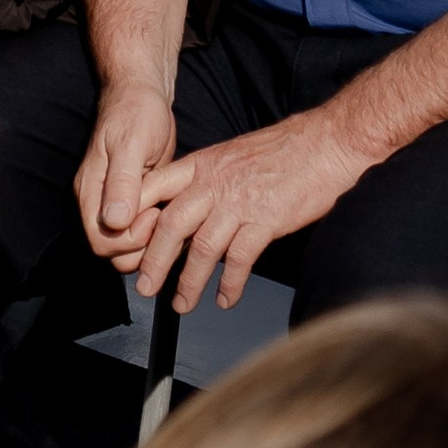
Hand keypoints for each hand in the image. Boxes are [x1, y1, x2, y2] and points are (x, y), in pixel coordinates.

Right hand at [74, 82, 176, 267]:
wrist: (142, 96)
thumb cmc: (136, 113)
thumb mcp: (131, 143)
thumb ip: (122, 182)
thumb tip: (114, 221)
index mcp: (91, 192)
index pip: (101, 242)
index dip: (130, 241)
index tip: (155, 215)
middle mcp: (99, 204)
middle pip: (114, 253)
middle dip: (143, 246)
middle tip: (166, 216)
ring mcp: (116, 206)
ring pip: (129, 249)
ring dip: (153, 242)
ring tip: (171, 213)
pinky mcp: (134, 205)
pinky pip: (142, 235)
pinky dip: (159, 233)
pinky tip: (174, 212)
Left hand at [127, 108, 370, 315]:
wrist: (324, 144)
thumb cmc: (282, 150)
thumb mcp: (231, 154)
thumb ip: (207, 178)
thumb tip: (187, 204)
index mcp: (201, 165)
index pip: (154, 189)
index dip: (135, 217)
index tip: (124, 243)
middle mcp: (214, 183)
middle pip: (171, 225)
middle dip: (154, 260)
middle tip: (144, 286)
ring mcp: (239, 202)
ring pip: (202, 247)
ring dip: (189, 280)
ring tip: (181, 303)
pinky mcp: (265, 220)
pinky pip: (240, 259)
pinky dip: (230, 283)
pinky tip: (225, 298)